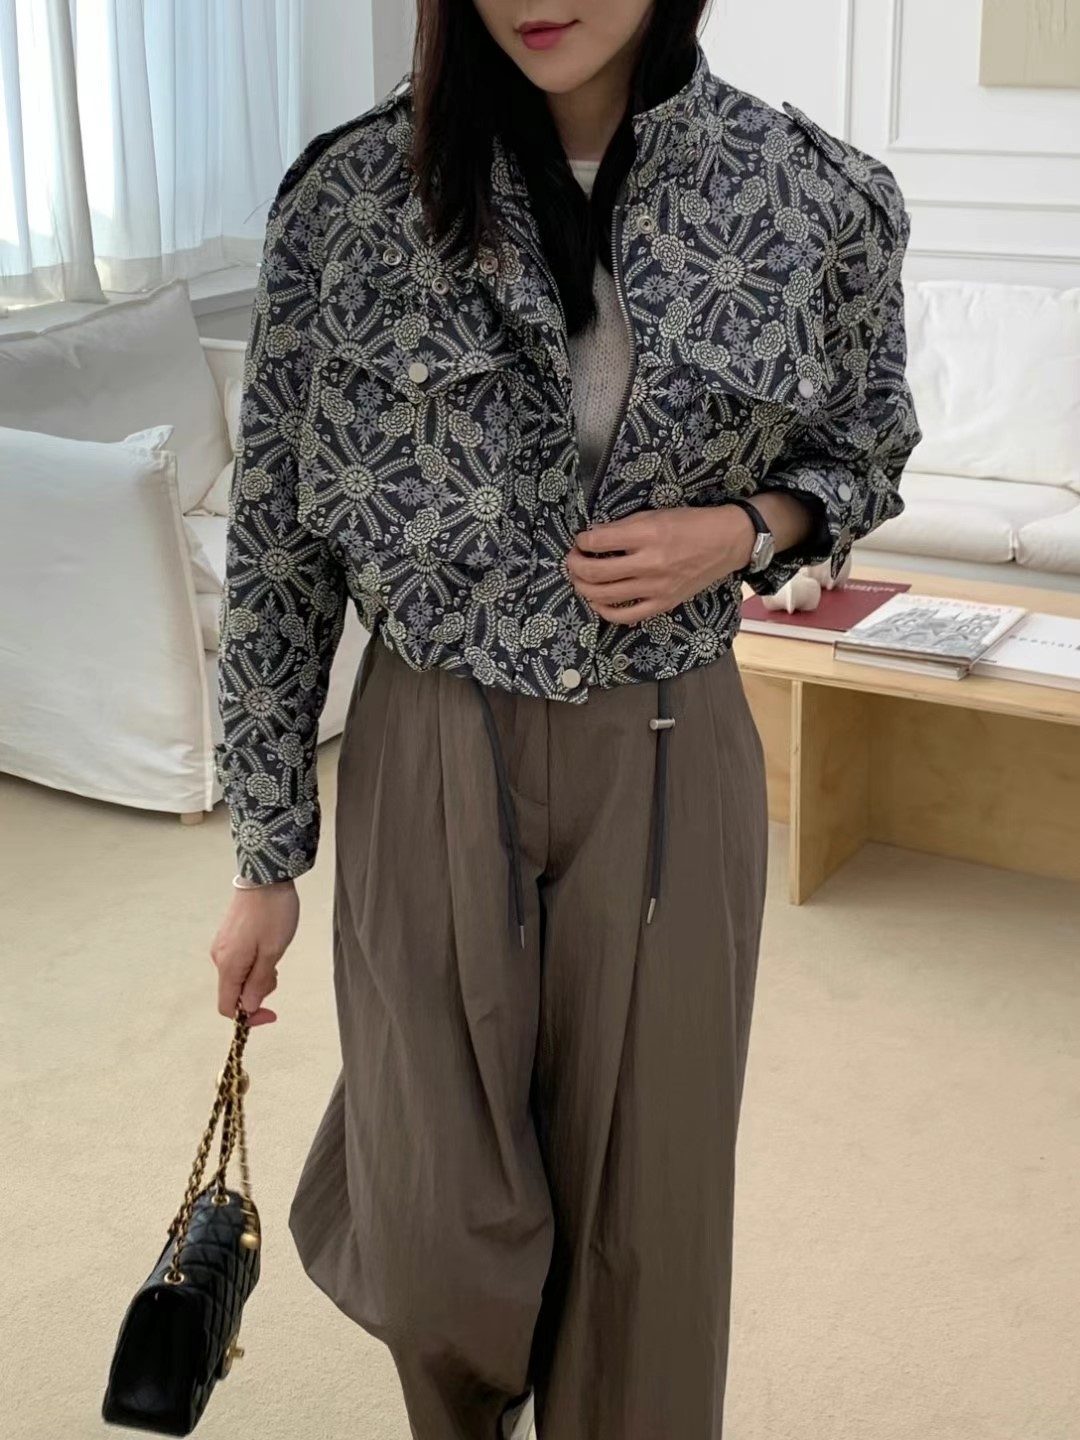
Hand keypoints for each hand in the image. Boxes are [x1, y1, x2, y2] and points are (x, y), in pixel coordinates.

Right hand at [210, 882, 299, 1026]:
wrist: (266, 876)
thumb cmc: (272, 912)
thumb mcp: (272, 952)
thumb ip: (259, 982)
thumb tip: (249, 1008)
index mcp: (228, 965)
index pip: (228, 1007)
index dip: (249, 1017)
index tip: (272, 1013)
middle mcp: (219, 957)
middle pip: (235, 992)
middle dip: (258, 991)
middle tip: (277, 970)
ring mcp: (223, 945)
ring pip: (239, 976)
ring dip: (258, 975)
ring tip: (274, 953)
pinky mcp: (229, 936)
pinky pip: (240, 961)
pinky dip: (255, 963)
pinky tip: (268, 946)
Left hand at [565, 506, 755, 624]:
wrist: (725, 543)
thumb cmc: (690, 524)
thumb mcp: (655, 514)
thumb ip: (623, 527)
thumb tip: (592, 537)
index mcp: (647, 534)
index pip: (598, 541)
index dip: (582, 541)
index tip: (581, 540)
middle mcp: (649, 563)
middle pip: (595, 572)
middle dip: (575, 566)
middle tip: (572, 560)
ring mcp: (655, 588)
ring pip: (604, 595)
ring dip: (583, 587)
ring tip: (580, 579)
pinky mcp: (662, 604)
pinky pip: (625, 616)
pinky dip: (604, 610)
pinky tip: (598, 601)